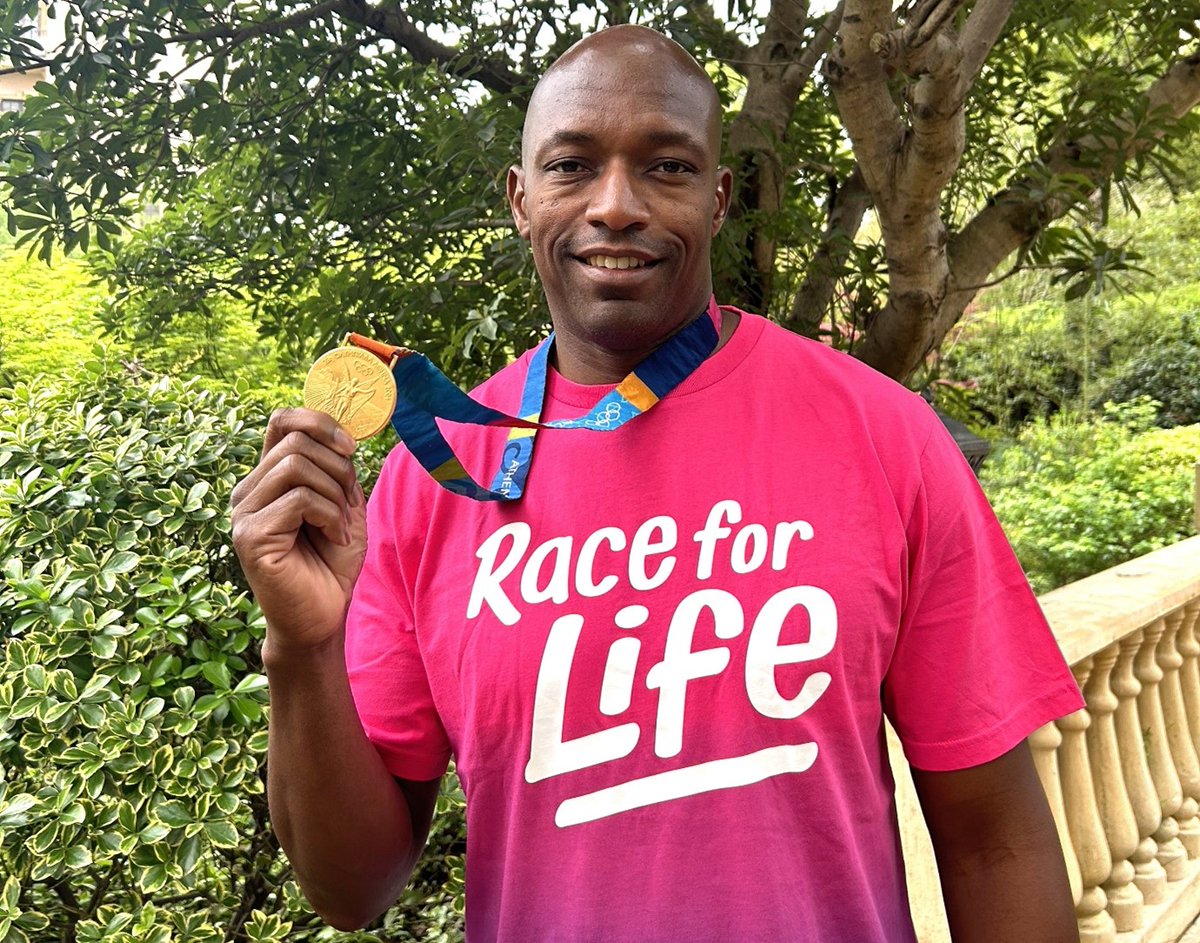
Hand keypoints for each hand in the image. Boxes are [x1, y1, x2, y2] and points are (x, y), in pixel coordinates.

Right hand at [231, 408, 366, 656]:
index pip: (282, 420)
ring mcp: (243, 512)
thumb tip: (342, 431)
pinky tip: (333, 540)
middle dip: (338, 466)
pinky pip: (300, 499)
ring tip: (339, 526)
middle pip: (296, 439)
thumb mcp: (344, 505)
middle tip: (349, 503)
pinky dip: (330, 516)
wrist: (322, 617)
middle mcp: (249, 490)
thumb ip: (337, 468)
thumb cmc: (332, 563)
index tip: (350, 447)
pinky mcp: (250, 535)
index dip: (319, 421)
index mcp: (268, 477)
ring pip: (296, 464)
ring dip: (334, 493)